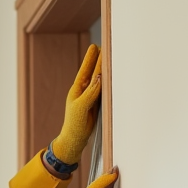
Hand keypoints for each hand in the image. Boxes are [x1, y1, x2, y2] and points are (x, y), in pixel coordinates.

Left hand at [52, 45, 102, 164]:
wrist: (75, 140)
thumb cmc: (74, 125)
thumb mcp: (80, 108)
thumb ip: (90, 93)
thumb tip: (99, 77)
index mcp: (77, 90)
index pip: (86, 71)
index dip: (91, 59)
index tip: (95, 46)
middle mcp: (84, 91)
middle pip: (94, 72)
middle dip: (99, 60)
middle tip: (105, 47)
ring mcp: (91, 97)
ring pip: (100, 80)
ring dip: (105, 70)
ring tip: (111, 58)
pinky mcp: (97, 104)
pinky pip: (104, 90)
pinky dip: (108, 82)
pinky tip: (113, 77)